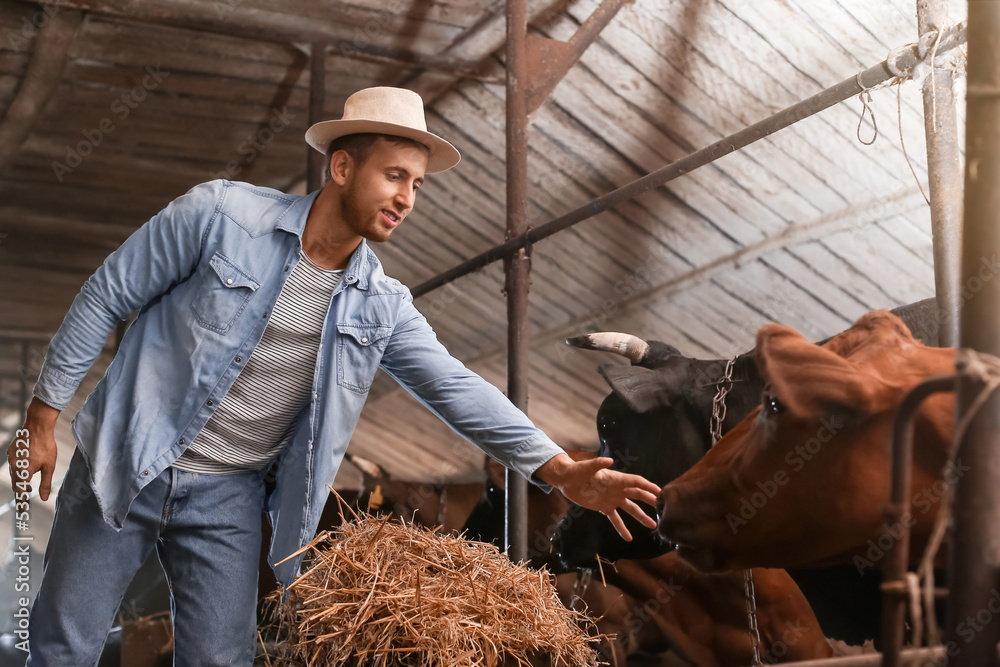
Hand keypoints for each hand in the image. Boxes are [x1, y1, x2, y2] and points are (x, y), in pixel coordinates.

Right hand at [6, 398, 59, 500]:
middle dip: (21, 488)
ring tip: (28, 482)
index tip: (23, 507)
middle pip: (15, 482)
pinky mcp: (11, 450)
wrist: (38, 426)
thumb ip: (45, 484)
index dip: (21, 499)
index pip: (20, 490)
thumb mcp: (49, 467)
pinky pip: (13, 463)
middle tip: (27, 493)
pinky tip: (25, 466)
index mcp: (22, 471)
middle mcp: (14, 465)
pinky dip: (18, 468)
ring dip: (20, 478)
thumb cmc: (46, 446)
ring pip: (14, 472)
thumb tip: (44, 498)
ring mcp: (11, 457)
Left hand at [535, 453, 660, 540]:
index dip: (648, 486)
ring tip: (653, 526)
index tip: (660, 492)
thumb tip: (609, 460)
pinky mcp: (604, 507)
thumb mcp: (586, 467)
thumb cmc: (577, 471)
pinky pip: (615, 519)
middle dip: (650, 501)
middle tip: (662, 509)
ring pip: (630, 509)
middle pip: (637, 495)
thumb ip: (597, 464)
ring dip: (641, 517)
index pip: (636, 482)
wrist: (567, 480)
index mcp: (616, 478)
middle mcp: (617, 489)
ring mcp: (612, 499)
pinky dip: (621, 528)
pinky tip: (628, 538)